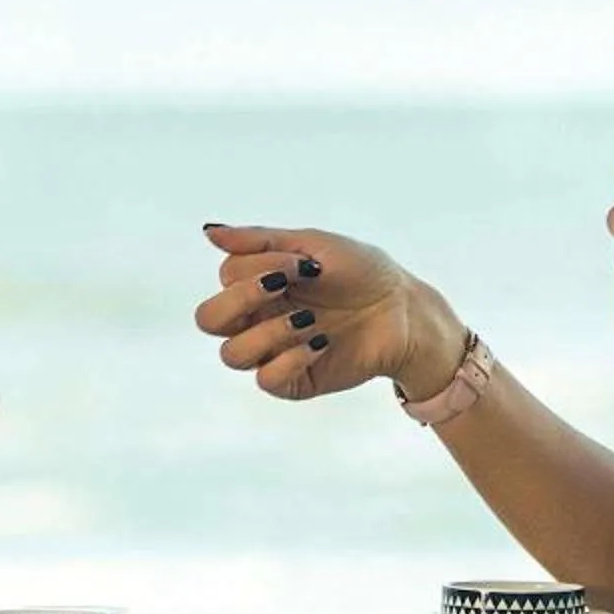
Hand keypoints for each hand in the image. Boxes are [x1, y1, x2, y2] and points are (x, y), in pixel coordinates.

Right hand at [193, 224, 463, 402]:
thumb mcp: (313, 245)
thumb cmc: (361, 271)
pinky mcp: (294, 380)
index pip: (225, 278)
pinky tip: (321, 342)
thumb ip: (260, 241)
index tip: (304, 263)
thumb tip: (209, 232)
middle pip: (208, 320)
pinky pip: (267, 379)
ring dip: (269, 332)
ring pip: (232, 355)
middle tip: (282, 287)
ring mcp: (273, 351)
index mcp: (258, 284)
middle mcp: (258, 319)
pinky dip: (289, 359)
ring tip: (310, 320)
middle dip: (240, 300)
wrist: (405, 310)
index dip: (258, 268)